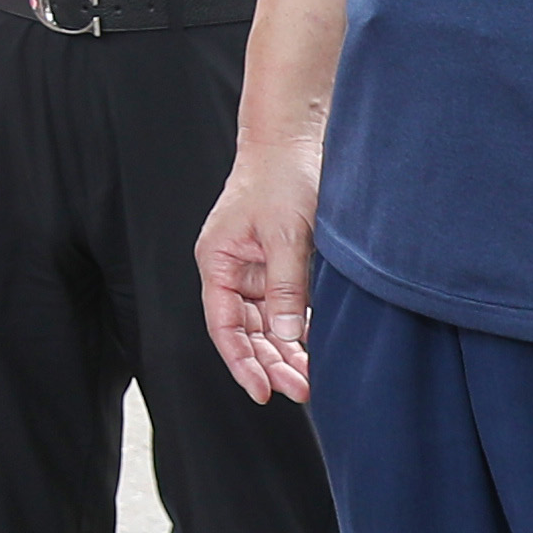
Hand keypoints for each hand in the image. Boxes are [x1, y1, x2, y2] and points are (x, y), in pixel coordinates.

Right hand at [197, 132, 322, 403]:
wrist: (296, 139)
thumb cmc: (282, 178)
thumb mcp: (286, 235)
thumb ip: (286, 289)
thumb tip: (285, 339)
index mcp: (218, 262)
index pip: (224, 325)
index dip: (241, 363)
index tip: (263, 393)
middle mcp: (233, 270)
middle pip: (245, 331)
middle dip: (270, 363)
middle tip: (302, 390)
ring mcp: (256, 269)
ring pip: (265, 325)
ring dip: (284, 351)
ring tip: (310, 378)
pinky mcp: (279, 264)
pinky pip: (284, 308)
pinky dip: (297, 330)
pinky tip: (314, 347)